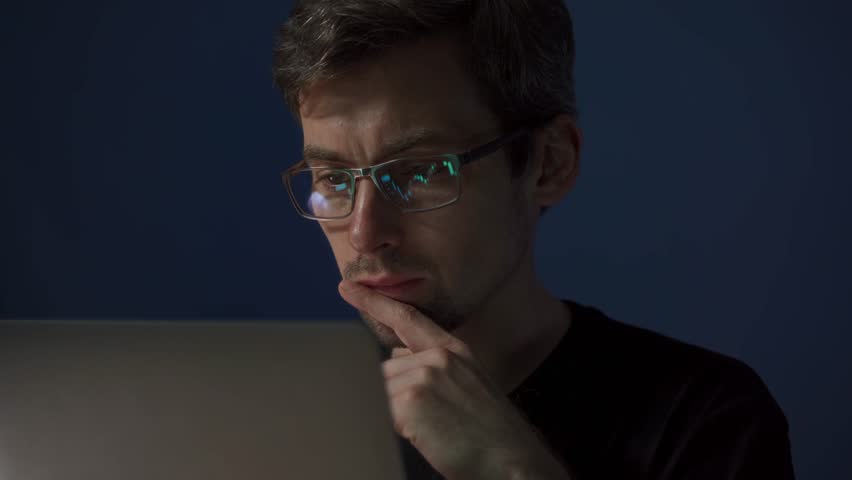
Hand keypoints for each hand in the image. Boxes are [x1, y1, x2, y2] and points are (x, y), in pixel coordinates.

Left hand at [339, 280, 565, 479]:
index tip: (349, 288)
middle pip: (385, 371)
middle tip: (429, 420)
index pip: (407, 319)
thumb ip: (432, 368)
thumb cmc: (491, 436)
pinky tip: (427, 436)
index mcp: (455, 351)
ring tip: (433, 430)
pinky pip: (381, 412)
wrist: (514, 462)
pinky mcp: (412, 400)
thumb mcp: (467, 387)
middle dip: (393, 397)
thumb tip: (396, 363)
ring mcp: (425, 375)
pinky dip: (395, 429)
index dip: (375, 302)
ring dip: (395, 416)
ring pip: (380, 393)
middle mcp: (439, 357)